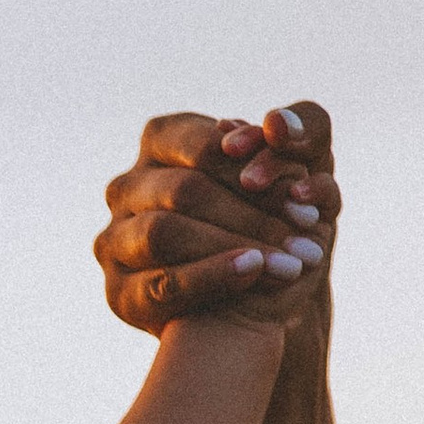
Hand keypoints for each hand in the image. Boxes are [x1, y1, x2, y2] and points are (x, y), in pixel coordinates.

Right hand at [94, 103, 339, 336]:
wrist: (255, 296)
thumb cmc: (276, 213)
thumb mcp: (301, 165)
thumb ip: (304, 127)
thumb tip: (279, 126)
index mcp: (160, 142)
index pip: (203, 146)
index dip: (254, 167)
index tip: (303, 191)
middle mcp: (126, 187)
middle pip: (185, 191)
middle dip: (252, 214)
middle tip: (308, 235)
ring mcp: (114, 241)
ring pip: (165, 232)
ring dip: (233, 245)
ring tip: (291, 262)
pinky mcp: (119, 293)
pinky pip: (159, 284)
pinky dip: (211, 276)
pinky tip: (254, 272)